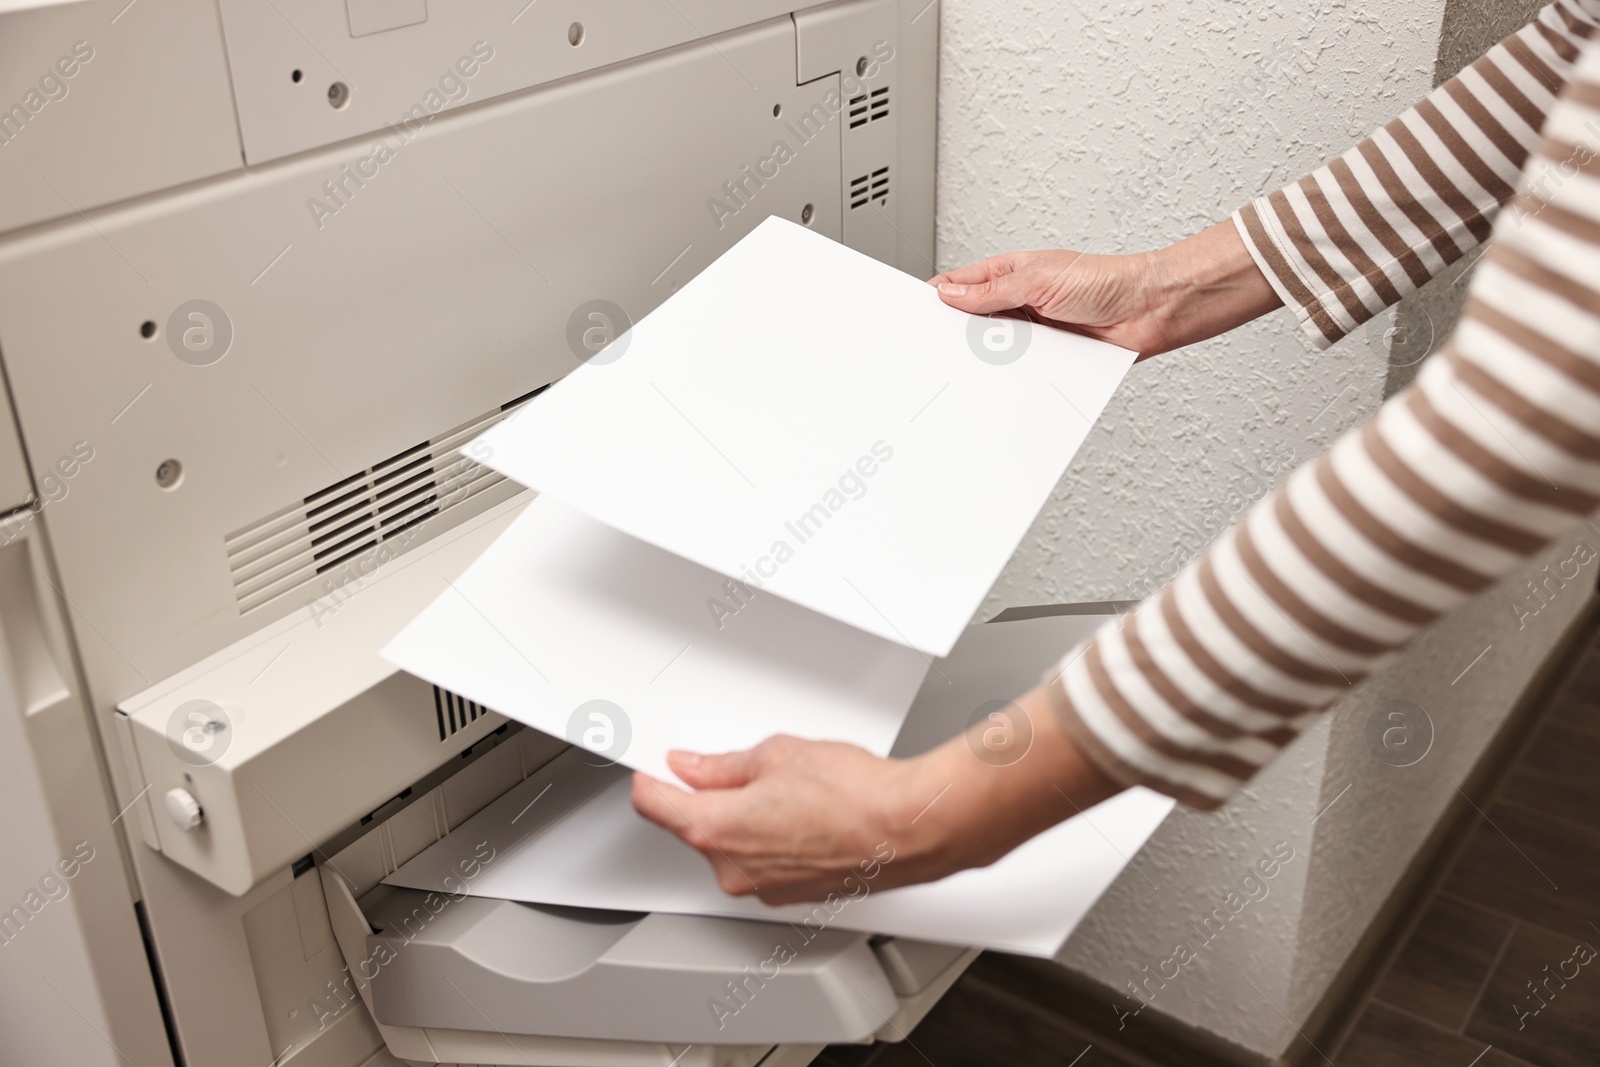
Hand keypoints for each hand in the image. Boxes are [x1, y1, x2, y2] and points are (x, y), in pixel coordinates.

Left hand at [630, 685, 1124, 904]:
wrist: (909, 828)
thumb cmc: (854, 795)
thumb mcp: (776, 754)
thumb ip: (724, 765)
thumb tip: (694, 766)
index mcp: (715, 829)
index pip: (653, 803)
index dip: (649, 775)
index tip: (648, 761)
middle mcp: (732, 869)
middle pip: (693, 825)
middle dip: (706, 794)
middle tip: (736, 765)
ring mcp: (761, 887)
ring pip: (730, 844)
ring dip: (742, 817)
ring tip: (785, 787)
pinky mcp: (790, 893)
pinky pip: (762, 860)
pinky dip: (770, 837)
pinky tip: (802, 812)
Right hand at [930, 220, 1280, 358]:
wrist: (1150, 311)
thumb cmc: (1106, 281)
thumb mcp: (1037, 279)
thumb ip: (991, 291)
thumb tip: (950, 294)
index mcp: (1009, 275)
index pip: (959, 286)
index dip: (936, 299)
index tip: (914, 314)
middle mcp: (1018, 304)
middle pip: (971, 323)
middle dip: (954, 335)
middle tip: (935, 349)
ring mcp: (1032, 333)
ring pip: (993, 352)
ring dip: (985, 359)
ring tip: (971, 366)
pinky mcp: (1047, 359)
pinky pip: (1019, 372)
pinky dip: (1011, 378)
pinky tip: (1003, 381)